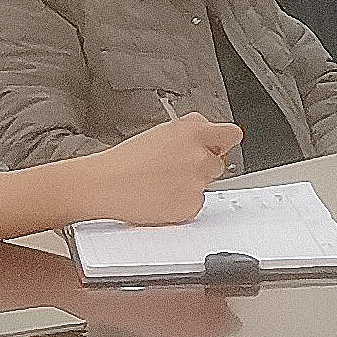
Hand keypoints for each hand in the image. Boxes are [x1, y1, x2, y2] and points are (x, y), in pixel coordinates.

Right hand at [76, 113, 238, 225]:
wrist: (105, 185)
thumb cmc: (125, 160)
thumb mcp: (160, 132)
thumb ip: (188, 131)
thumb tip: (205, 133)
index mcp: (193, 131)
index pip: (231, 134)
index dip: (222, 143)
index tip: (217, 147)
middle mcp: (200, 155)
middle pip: (218, 163)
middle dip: (202, 166)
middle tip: (175, 169)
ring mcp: (198, 181)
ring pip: (207, 184)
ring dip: (192, 184)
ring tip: (163, 183)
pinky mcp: (192, 205)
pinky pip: (196, 204)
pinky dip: (183, 203)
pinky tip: (162, 197)